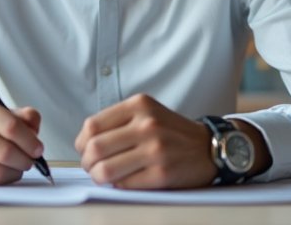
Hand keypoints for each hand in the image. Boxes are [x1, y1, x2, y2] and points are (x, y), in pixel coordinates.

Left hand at [74, 93, 216, 188]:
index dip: (81, 142)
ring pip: (105, 170)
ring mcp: (155, 150)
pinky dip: (119, 184)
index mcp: (140, 105)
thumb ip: (118, 121)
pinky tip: (125, 179)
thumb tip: (85, 144)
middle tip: (91, 166)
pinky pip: (124, 184)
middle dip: (86, 162)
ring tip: (104, 176)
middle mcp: (147, 125)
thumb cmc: (172, 132)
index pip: (92, 125)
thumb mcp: (147, 112)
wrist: (208, 147)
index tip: (84, 150)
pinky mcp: (162, 174)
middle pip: (95, 148)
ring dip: (98, 177)